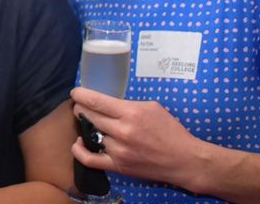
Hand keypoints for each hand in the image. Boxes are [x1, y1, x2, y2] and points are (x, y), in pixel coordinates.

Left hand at [70, 87, 206, 189]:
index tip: (76, 92)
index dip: (81, 94)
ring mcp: (119, 150)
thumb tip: (107, 102)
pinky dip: (80, 151)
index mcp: (130, 113)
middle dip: (81, 108)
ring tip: (87, 122)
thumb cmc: (170, 130)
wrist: (184, 160)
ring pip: (90, 134)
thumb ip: (127, 104)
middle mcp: (122, 131)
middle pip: (89, 115)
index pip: (96, 100)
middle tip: (80, 106)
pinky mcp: (119, 166)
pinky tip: (79, 143)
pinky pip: (91, 160)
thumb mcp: (151, 107)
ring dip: (86, 126)